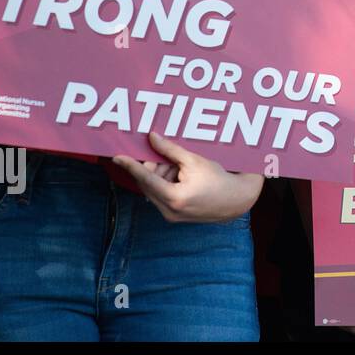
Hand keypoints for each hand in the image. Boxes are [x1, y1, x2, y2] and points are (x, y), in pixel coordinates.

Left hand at [112, 132, 262, 222]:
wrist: (236, 200)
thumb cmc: (219, 179)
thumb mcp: (194, 161)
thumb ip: (170, 150)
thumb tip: (152, 138)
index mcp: (174, 197)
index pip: (146, 179)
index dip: (131, 166)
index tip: (117, 157)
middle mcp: (169, 211)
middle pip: (148, 184)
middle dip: (153, 168)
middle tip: (166, 156)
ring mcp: (171, 216)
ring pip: (154, 190)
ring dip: (161, 176)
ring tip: (181, 168)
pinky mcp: (174, 216)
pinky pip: (161, 196)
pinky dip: (166, 184)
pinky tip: (181, 176)